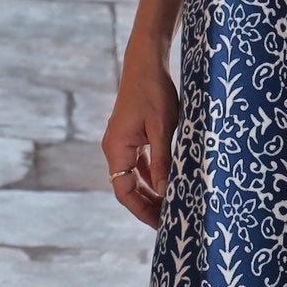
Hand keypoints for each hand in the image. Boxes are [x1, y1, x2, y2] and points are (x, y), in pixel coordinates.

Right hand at [102, 67, 178, 230]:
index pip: (124, 192)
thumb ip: (162, 161)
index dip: (142, 210)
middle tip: (170, 221)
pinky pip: (140, 162)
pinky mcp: (132, 134)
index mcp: (116, 148)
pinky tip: (168, 182)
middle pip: (127, 187)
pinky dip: (152, 174)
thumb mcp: (162, 129)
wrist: (146, 61)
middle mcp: (115, 148)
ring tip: (171, 205)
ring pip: (134, 176)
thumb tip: (165, 192)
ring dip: (151, 191)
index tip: (160, 224)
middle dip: (148, 204)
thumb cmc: (154, 91)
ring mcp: (123, 141)